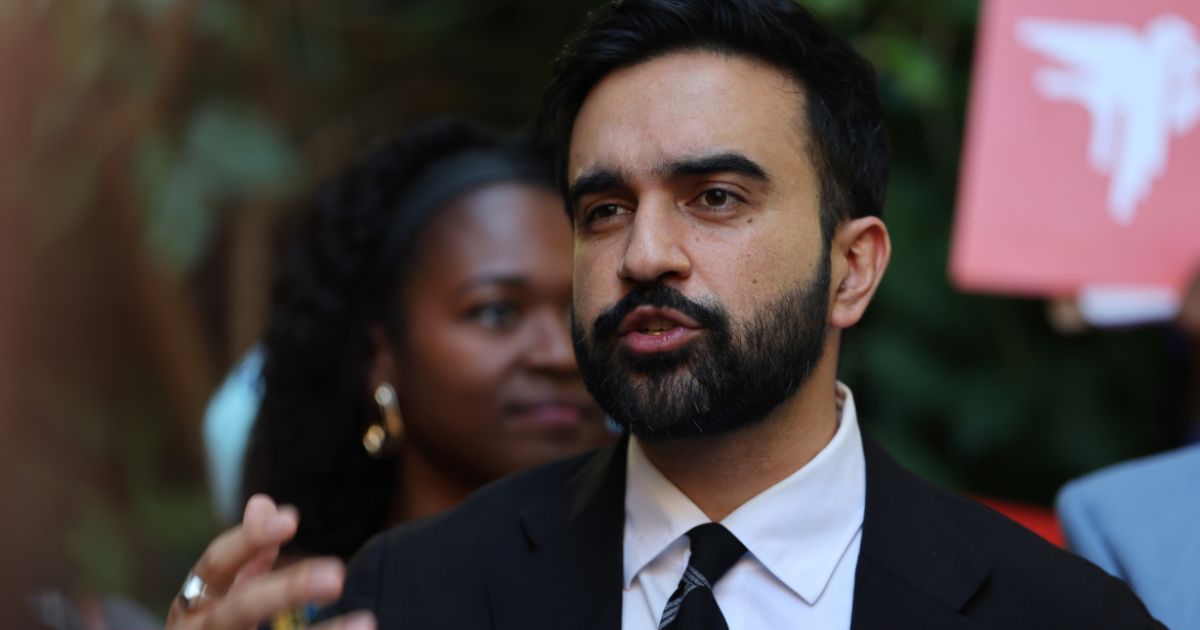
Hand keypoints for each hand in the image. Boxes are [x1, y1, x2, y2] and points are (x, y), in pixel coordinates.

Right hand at [165, 494, 374, 629]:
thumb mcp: (218, 596)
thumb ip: (247, 555)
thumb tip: (264, 502)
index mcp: (192, 605)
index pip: (215, 564)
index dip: (249, 540)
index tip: (290, 519)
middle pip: (241, 610)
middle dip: (287, 591)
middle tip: (337, 575)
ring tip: (367, 621)